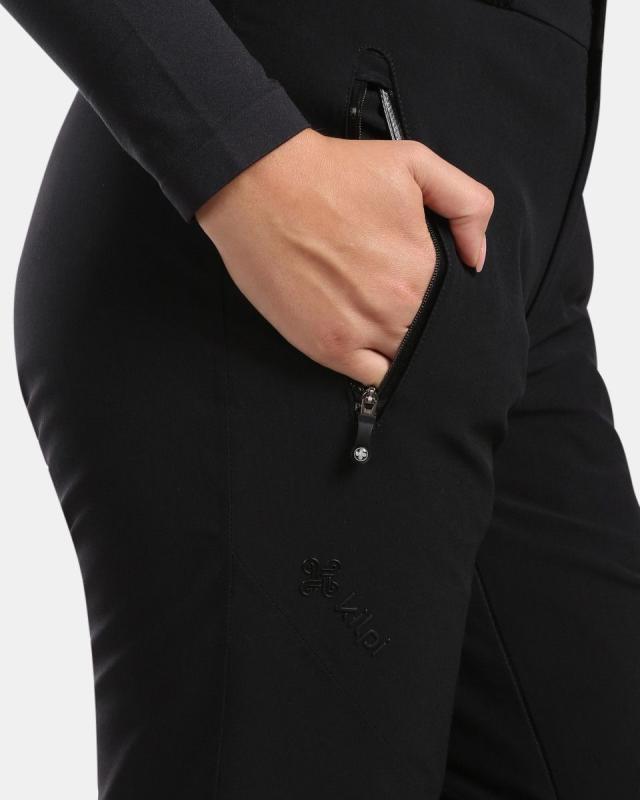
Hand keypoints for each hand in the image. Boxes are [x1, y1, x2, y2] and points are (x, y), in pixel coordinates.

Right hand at [196, 129, 493, 386]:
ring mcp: (361, 332)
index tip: (419, 285)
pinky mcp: (327, 347)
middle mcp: (397, 305)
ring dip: (397, 345)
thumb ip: (467, 204)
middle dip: (419, 321)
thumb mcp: (415, 162)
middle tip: (392, 298)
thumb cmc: (333, 172)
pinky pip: (371, 378)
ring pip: (403, 358)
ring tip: (376, 318)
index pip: (453, 303)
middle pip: (428, 333)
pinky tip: (363, 342)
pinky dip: (374, 366)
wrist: (260, 183)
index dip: (440, 297)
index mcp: (424, 266)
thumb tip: (476, 259)